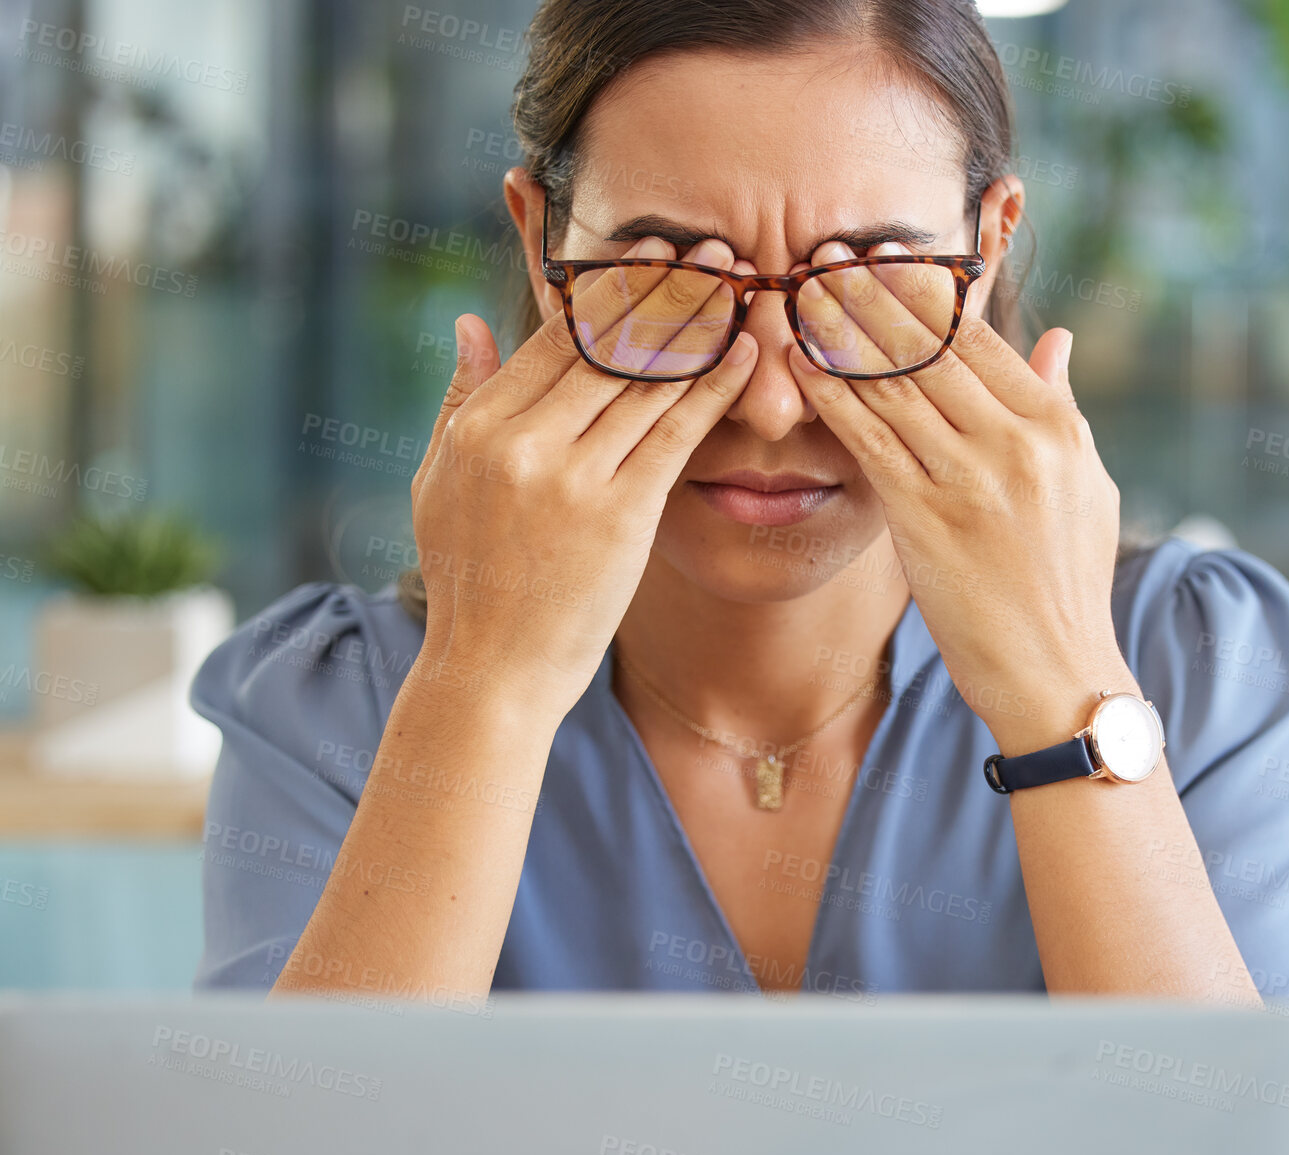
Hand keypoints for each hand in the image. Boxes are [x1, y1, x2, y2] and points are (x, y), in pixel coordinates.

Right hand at [409, 236, 758, 722]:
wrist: (492, 670)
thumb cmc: (468, 581)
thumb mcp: (439, 483)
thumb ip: (459, 400)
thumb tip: (469, 324)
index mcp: (479, 426)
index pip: (554, 338)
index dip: (608, 292)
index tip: (651, 256)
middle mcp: (523, 441)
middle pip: (606, 344)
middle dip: (665, 290)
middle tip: (710, 246)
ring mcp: (572, 477)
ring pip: (647, 378)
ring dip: (701, 325)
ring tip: (740, 282)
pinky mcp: (620, 515)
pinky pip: (675, 432)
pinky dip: (715, 386)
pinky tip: (747, 352)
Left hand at [784, 240, 1133, 752]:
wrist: (1057, 672)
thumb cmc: (1067, 582)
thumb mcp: (1086, 483)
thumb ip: (1062, 405)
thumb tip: (1057, 336)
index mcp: (1054, 425)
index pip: (980, 338)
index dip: (924, 293)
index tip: (882, 258)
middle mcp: (1016, 441)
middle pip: (932, 348)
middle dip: (874, 296)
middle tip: (827, 253)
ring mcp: (971, 478)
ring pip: (895, 385)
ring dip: (842, 335)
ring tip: (802, 293)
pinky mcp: (927, 519)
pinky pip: (870, 440)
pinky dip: (831, 397)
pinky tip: (798, 366)